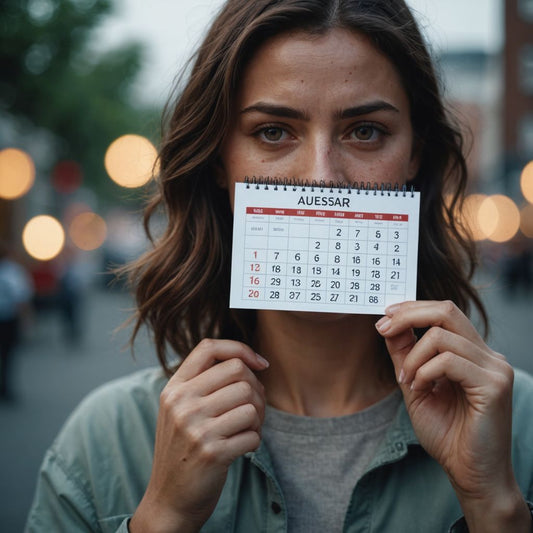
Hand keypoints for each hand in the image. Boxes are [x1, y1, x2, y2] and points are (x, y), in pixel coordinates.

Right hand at [130, 339, 268, 532]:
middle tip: (253, 407)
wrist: (169, 500)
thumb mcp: (180, 409)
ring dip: (258, 417)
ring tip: (247, 428)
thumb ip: (204, 382)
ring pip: (251, 402)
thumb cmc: (184, 448)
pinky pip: (254, 434)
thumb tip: (253, 362)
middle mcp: (182, 403)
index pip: (209, 347)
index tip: (260, 364)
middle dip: (256, 388)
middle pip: (239, 372)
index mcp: (174, 388)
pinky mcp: (212, 453)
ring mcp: (195, 428)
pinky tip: (242, 447)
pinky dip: (255, 441)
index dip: (241, 349)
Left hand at [376, 300, 530, 531]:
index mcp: (471, 353)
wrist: (469, 473)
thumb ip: (404, 355)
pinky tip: (420, 389)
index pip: (443, 312)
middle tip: (383, 328)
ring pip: (441, 337)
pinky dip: (424, 372)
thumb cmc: (446, 433)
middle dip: (408, 315)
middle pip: (446, 310)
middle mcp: (487, 355)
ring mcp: (494, 368)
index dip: (411, 309)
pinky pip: (448, 361)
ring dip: (412, 358)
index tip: (383, 317)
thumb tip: (388, 325)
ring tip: (407, 382)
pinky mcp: (494, 385)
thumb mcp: (415, 385)